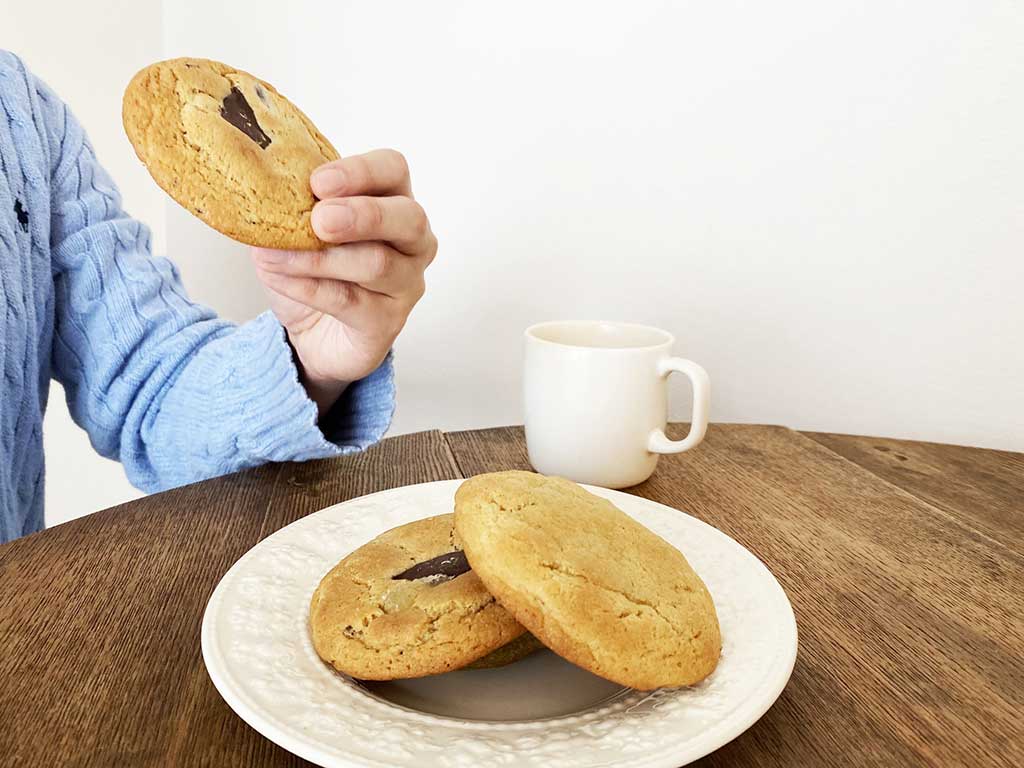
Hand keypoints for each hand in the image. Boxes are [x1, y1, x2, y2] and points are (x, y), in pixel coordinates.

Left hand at [252, 149, 435, 415]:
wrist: (314, 333)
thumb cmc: (313, 272)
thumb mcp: (294, 228)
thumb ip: (289, 206)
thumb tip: (260, 187)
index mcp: (392, 200)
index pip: (393, 169)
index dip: (361, 171)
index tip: (318, 182)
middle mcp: (412, 241)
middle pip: (409, 218)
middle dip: (363, 215)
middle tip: (320, 220)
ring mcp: (407, 283)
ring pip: (378, 263)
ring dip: (320, 258)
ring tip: (276, 256)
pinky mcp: (388, 321)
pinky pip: (351, 302)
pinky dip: (309, 288)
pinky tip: (280, 279)